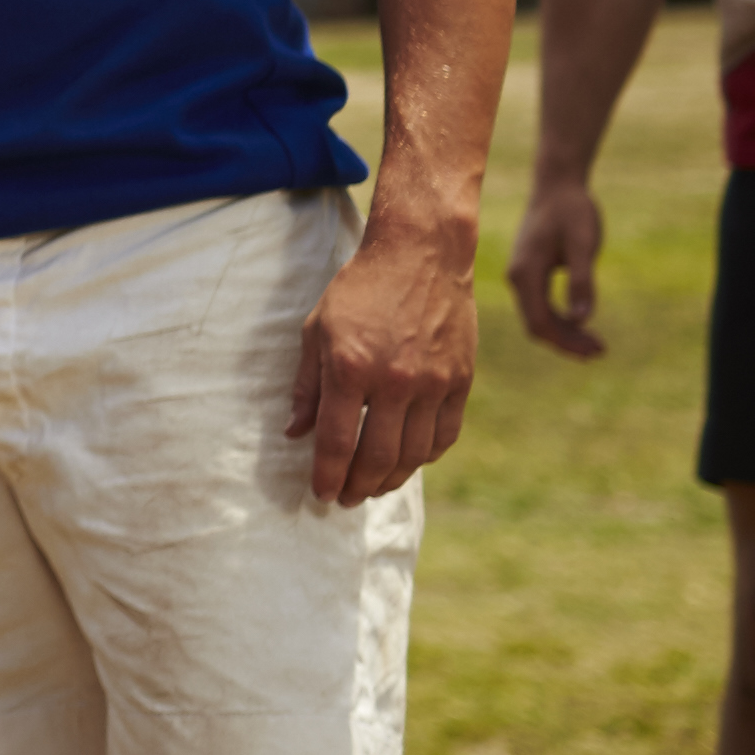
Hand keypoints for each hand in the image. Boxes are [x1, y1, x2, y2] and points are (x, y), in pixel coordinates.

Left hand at [293, 209, 473, 505]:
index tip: (321, 495)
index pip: (337, 442)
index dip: (328, 476)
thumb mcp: (316, 331)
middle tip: (347, 499)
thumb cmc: (358, 290)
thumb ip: (306, 386)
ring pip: (415, 454)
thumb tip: (294, 432)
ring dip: (392, 478)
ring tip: (374, 486)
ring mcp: (433, 383)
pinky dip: (427, 456)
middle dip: (359, 486)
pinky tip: (411, 461)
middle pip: (378, 457)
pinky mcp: (461, 380)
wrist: (420, 255)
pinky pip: (446, 434)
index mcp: (350, 369)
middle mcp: (395, 382)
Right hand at [506, 175, 605, 360]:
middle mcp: (518, 277)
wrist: (557, 186)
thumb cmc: (572, 211)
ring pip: (539, 317)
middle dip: (567, 342)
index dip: (566, 342)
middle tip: (601, 352)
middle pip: (537, 324)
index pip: (539, 322)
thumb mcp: (584, 244)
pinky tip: (582, 323)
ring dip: (565, 333)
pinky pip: (541, 305)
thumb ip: (582, 281)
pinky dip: (561, 319)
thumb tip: (582, 319)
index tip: (596, 350)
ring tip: (596, 344)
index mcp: (526, 273)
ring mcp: (522, 275)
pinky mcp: (531, 272)